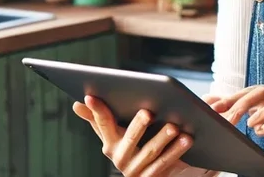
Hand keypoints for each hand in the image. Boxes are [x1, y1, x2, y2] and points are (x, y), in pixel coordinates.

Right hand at [73, 95, 199, 176]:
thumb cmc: (133, 144)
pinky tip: (187, 139)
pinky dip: (176, 151)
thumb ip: (100, 119)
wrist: (146, 175)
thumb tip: (76, 104)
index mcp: (110, 142)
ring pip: (150, 152)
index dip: (96, 110)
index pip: (102, 123)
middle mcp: (119, 157)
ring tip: (174, 125)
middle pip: (130, 138)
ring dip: (163, 138)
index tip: (92, 96)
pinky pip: (164, 164)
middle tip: (149, 112)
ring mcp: (135, 170)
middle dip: (139, 125)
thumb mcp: (116, 132)